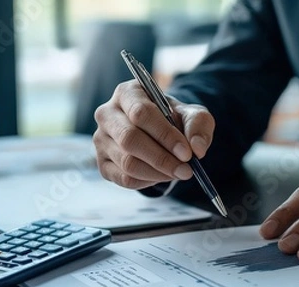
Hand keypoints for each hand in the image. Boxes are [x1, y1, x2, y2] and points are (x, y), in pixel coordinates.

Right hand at [93, 79, 214, 189]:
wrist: (162, 133)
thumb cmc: (175, 120)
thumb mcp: (193, 115)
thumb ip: (198, 126)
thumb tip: (197, 148)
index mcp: (128, 93)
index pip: (141, 113)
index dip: (165, 135)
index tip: (187, 153)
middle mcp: (107, 114)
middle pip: (129, 139)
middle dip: (162, 158)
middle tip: (186, 170)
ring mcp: (100, 139)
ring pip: (127, 162)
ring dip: (158, 173)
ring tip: (179, 172)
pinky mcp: (102, 162)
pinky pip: (123, 178)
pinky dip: (148, 181)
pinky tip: (162, 175)